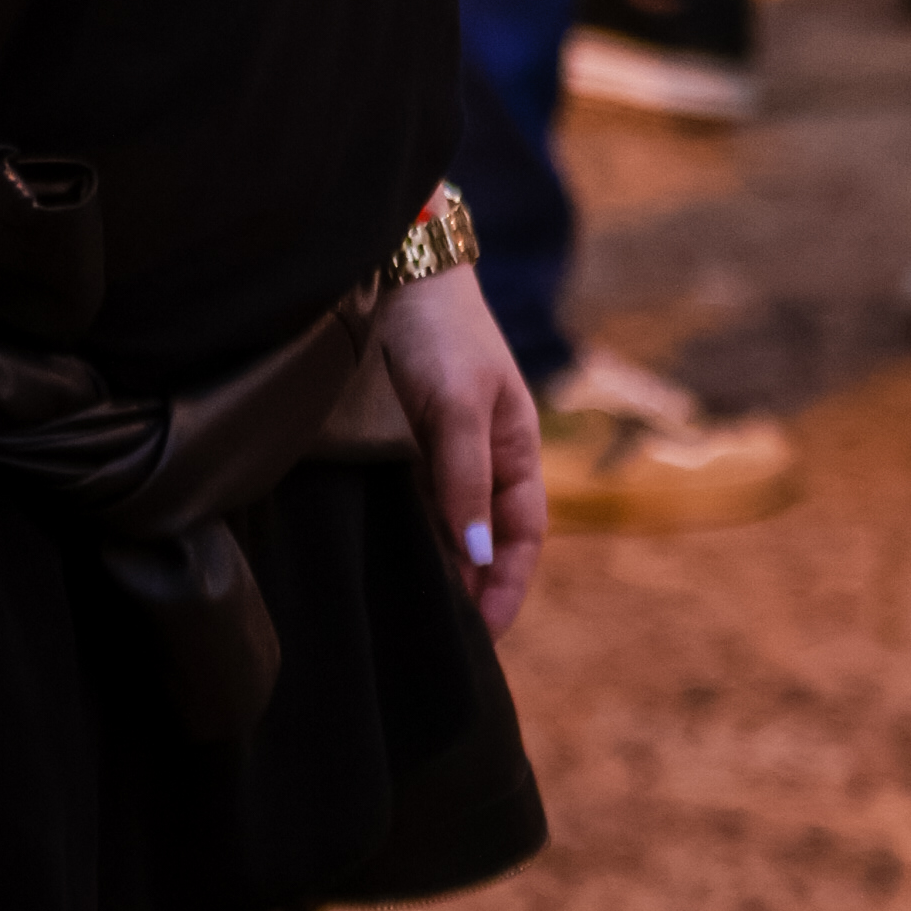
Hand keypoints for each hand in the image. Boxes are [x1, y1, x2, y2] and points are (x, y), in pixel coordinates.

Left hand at [379, 261, 545, 640]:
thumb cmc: (439, 331)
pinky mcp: (409, 437)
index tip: (485, 638)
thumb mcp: (457, 406)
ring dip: (445, 569)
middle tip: (446, 644)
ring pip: (453, 524)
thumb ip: (465, 480)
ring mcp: (447, 447)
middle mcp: (486, 453)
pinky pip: (420, 503)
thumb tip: (477, 557)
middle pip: (490, 539)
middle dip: (478, 591)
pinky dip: (415, 538)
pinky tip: (389, 559)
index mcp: (516, 446)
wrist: (398, 266)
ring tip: (416, 615)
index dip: (509, 587)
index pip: (522, 536)